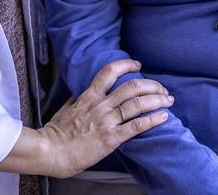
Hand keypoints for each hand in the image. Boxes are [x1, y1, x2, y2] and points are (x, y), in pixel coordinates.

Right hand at [0, 59, 171, 177]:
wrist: (49, 151)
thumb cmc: (55, 132)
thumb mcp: (66, 108)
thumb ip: (77, 99)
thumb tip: (81, 93)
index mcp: (89, 96)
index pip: (110, 71)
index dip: (127, 65)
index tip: (139, 65)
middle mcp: (100, 105)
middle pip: (132, 87)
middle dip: (152, 86)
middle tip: (162, 89)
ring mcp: (106, 121)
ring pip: (137, 104)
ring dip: (157, 100)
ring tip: (168, 101)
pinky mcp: (110, 138)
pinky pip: (135, 126)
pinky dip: (152, 120)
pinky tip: (163, 117)